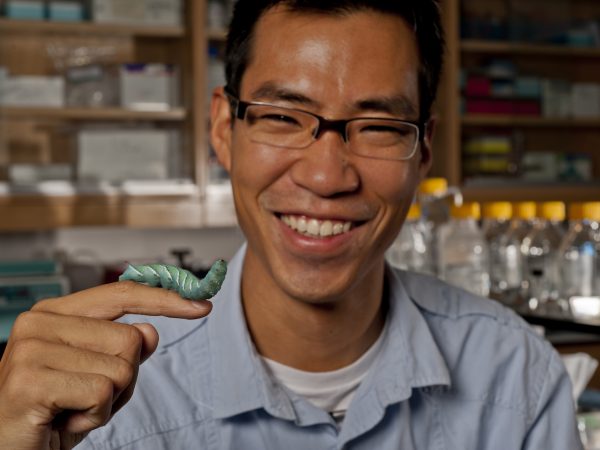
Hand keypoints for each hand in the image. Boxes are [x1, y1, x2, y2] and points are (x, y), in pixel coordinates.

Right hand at [0, 281, 211, 449]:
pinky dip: (94, 417)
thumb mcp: (99, 379)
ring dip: (107, 401)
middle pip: (131, 338)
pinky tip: (64, 422)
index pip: (122, 293)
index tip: (201, 304)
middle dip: (123, 378)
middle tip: (85, 398)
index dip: (165, 299)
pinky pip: (102, 393)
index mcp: (55, 313)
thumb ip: (125, 351)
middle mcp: (39, 322)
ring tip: (72, 409)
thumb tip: (150, 330)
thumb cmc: (52, 414)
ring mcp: (30, 349)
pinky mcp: (29, 380)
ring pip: (122, 367)